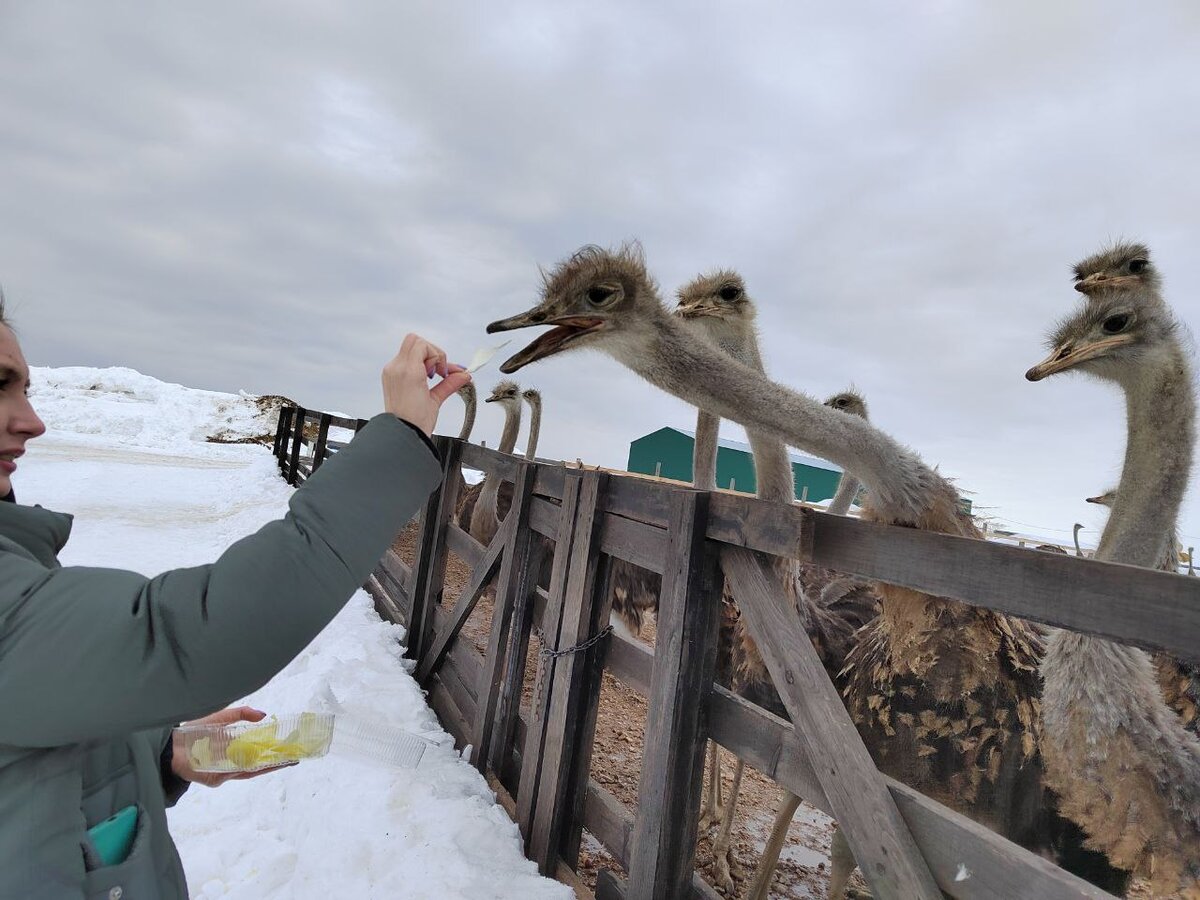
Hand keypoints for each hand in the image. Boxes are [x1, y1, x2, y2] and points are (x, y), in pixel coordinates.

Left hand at [171, 706, 296, 787]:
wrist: (171, 744)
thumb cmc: (194, 731)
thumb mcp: (222, 717)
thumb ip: (242, 714)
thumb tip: (264, 715)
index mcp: (234, 748)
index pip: (258, 751)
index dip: (274, 749)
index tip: (291, 746)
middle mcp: (231, 762)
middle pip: (259, 763)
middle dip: (278, 760)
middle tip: (295, 756)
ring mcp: (224, 772)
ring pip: (251, 770)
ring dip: (269, 766)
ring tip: (286, 761)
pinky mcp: (215, 778)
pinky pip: (234, 774)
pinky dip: (249, 769)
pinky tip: (263, 764)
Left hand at [382, 333, 470, 435]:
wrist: (402, 434)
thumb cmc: (416, 422)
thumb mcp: (436, 400)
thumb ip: (451, 383)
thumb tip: (464, 376)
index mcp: (408, 371)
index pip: (422, 345)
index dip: (437, 355)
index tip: (442, 371)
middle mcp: (396, 368)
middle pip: (414, 342)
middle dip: (430, 353)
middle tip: (437, 372)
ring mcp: (391, 372)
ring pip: (409, 349)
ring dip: (423, 358)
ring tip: (430, 377)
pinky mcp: (389, 377)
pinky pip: (403, 360)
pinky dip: (415, 364)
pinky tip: (423, 379)